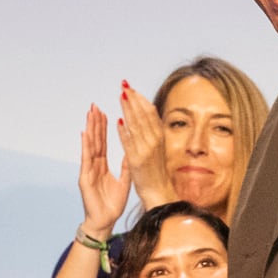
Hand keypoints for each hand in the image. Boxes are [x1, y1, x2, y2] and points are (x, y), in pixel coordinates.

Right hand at [76, 103, 127, 237]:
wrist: (104, 221)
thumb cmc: (112, 204)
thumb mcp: (123, 182)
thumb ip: (125, 166)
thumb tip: (130, 151)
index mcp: (102, 166)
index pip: (103, 142)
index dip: (103, 128)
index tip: (105, 112)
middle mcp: (94, 165)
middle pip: (95, 140)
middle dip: (95, 123)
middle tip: (95, 106)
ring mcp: (88, 170)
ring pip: (90, 146)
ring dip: (90, 129)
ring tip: (90, 114)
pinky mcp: (85, 178)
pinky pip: (86, 160)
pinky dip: (86, 147)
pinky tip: (85, 134)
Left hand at [117, 79, 168, 205]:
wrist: (158, 191)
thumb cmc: (156, 170)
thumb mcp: (157, 147)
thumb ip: (153, 131)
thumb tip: (149, 111)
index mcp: (158, 137)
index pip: (149, 112)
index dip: (140, 99)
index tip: (131, 88)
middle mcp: (154, 142)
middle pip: (143, 115)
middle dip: (133, 99)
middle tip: (124, 85)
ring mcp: (145, 151)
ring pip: (136, 126)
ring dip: (128, 110)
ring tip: (121, 96)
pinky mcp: (136, 161)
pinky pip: (129, 144)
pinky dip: (125, 132)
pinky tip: (119, 122)